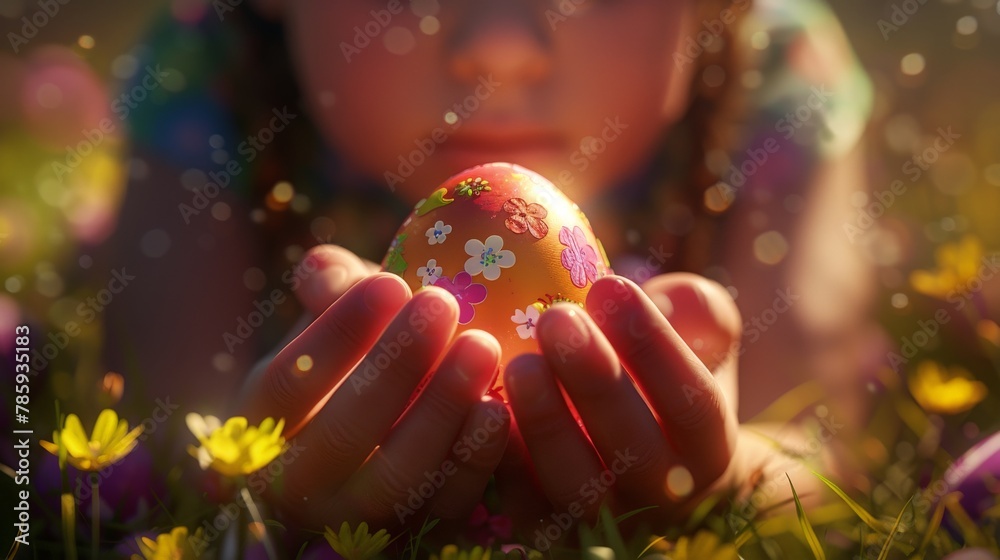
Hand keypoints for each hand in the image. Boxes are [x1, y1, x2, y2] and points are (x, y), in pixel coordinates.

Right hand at [234, 246, 510, 530]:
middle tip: (442, 304)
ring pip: (398, 476)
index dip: (339, 333)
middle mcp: (300, 482)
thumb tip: (326, 278)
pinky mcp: (418, 530)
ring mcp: (359, 515)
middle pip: (344, 432)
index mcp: (263, 422)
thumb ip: (326, 282)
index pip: (288, 383)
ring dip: (442, 407)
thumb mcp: (334, 310)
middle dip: (397, 365)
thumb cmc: (361, 344)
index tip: (390, 283)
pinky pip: (447, 502)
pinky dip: (475, 457)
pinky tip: (499, 406)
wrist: (398, 403)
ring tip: (481, 344)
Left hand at [503, 273, 744, 535]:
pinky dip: (502, 460)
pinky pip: (523, 504)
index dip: (654, 346)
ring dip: (545, 424)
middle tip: (555, 318)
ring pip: (575, 486)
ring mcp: (604, 521)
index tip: (610, 284)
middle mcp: (661, 496)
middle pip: (634, 450)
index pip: (691, 401)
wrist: (647, 471)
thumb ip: (700, 315)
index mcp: (708, 448)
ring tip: (519, 362)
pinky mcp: (548, 531)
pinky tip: (482, 404)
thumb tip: (675, 296)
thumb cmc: (666, 385)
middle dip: (594, 381)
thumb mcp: (701, 345)